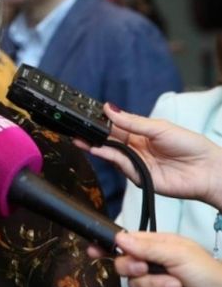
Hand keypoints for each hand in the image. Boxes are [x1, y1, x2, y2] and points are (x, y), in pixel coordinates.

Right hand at [74, 104, 221, 208]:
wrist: (208, 171)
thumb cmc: (191, 146)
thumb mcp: (159, 127)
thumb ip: (132, 121)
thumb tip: (109, 108)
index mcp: (141, 134)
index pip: (116, 126)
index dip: (102, 120)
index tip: (88, 114)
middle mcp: (136, 149)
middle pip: (110, 140)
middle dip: (93, 134)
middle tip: (77, 128)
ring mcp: (136, 163)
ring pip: (111, 153)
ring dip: (95, 146)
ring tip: (81, 138)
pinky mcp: (138, 177)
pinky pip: (121, 166)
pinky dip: (109, 157)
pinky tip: (99, 149)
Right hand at [113, 231, 221, 286]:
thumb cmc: (209, 275)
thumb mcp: (179, 253)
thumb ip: (147, 246)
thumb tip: (118, 238)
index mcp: (160, 246)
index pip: (129, 241)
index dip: (111, 245)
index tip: (94, 249)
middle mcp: (156, 264)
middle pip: (125, 264)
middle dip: (134, 267)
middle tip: (145, 268)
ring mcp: (158, 285)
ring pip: (136, 285)